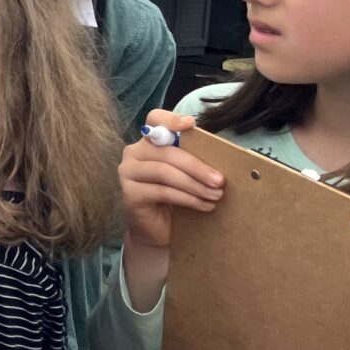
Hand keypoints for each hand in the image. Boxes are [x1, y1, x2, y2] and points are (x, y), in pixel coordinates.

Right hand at [118, 109, 223, 248]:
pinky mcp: (129, 193)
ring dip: (194, 185)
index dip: (171, 119)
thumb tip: (222, 153)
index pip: (155, 120)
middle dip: (197, 166)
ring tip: (216, 195)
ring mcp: (127, 172)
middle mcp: (133, 153)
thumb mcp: (186, 174)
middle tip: (220, 181)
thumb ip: (193, 158)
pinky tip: (204, 206)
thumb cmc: (175, 198)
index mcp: (148, 142)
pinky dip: (187, 199)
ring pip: (164, 172)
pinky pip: (162, 191)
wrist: (157, 230)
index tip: (191, 124)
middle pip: (167, 152)